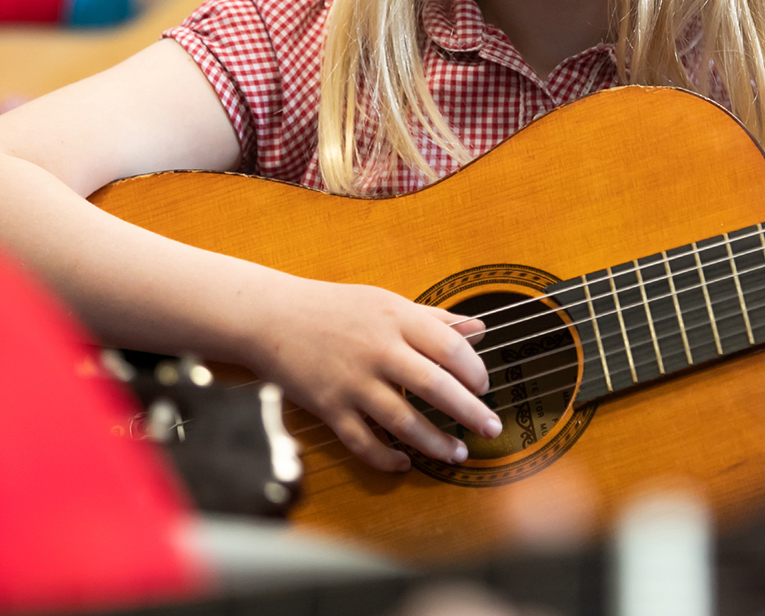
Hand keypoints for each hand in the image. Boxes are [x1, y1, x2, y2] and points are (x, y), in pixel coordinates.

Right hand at [236, 274, 499, 471]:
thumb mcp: (387, 302)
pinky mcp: (329, 407)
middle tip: (492, 429)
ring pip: (403, 421)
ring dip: (435, 443)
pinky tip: (405, 462)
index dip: (474, 371)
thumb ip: (435, 319)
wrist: (272, 317)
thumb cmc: (335, 308)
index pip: (450, 348)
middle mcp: (377, 350)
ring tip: (458, 453)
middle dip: (470, 413)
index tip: (484, 387)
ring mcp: (352, 381)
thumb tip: (480, 330)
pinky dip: (386, 458)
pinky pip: (363, 442)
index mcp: (396, 319)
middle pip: (435, 387)